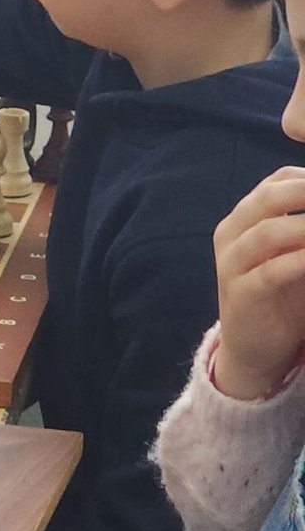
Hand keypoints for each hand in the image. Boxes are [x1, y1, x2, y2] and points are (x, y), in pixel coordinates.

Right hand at [210, 167, 304, 399]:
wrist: (254, 348)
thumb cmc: (283, 295)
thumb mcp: (295, 252)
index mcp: (244, 218)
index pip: (277, 182)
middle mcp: (232, 235)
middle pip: (267, 198)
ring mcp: (231, 264)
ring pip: (268, 232)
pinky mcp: (241, 294)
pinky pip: (272, 271)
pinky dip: (301, 261)